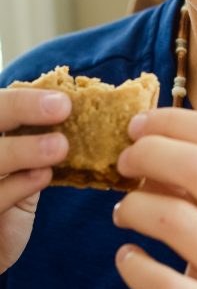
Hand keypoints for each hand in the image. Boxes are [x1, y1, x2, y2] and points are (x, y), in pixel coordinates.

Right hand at [0, 87, 70, 272]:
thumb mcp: (25, 159)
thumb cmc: (13, 189)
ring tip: (60, 146)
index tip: (64, 101)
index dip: (25, 100)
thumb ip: (43, 136)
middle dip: (21, 108)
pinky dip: (17, 185)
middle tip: (63, 108)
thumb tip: (92, 110)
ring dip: (24, 149)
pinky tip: (43, 177)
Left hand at [114, 109, 196, 288]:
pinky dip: (133, 265)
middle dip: (149, 153)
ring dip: (134, 207)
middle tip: (125, 160)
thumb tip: (162, 150)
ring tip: (124, 211)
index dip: (175, 121)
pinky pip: (162, 285)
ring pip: (174, 220)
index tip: (143, 123)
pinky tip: (127, 256)